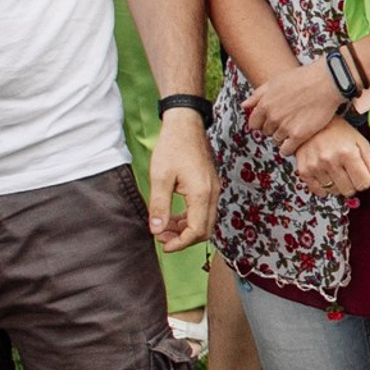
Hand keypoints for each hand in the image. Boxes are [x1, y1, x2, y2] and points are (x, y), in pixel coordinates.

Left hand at [147, 110, 218, 250]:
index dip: (181, 243)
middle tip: (161, 237)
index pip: (197, 230)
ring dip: (185, 229)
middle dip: (183, 238)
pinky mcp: (210, 185)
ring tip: (164, 227)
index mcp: (201, 193)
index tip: (163, 245)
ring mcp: (213, 189)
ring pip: (205, 221)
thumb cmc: (173, 146)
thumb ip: (159, 206)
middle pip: (205, 229)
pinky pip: (204, 210)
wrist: (186, 124)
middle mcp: (212, 194)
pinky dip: (189, 218)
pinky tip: (173, 216)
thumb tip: (156, 230)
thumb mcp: (160, 177)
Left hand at [243, 55, 345, 153]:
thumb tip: (244, 105)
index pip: (254, 124)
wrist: (325, 82)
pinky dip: (288, 148)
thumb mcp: (274, 82)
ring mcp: (285, 127)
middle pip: (266, 132)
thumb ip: (257, 95)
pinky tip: (295, 142)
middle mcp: (272, 117)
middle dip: (274, 128)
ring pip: (276, 140)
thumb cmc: (302, 79)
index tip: (272, 121)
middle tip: (287, 122)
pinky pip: (286, 150)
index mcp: (264, 104)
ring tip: (295, 129)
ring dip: (283, 137)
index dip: (263, 123)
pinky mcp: (299, 135)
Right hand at [293, 120, 369, 199]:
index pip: (363, 184)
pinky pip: (319, 192)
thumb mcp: (362, 144)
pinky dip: (324, 187)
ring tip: (335, 168)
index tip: (360, 171)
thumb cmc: (340, 133)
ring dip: (337, 184)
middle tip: (347, 169)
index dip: (364, 179)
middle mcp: (329, 160)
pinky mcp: (303, 171)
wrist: (314, 125)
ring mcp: (315, 166)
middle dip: (352, 183)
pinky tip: (325, 173)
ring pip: (334, 192)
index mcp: (347, 153)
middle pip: (349, 191)